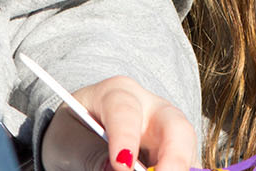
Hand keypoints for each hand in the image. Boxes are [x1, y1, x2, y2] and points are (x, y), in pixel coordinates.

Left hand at [38, 76, 197, 170]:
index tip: (121, 166)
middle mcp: (152, 108)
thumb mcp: (67, 142)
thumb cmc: (72, 132)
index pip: (126, 111)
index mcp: (117, 93)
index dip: (126, 139)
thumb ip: (89, 156)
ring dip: (177, 169)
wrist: (79, 134)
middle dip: (174, 159)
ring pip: (187, 152)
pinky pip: (185, 167)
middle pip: (177, 127)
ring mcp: (168, 132)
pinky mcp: (175, 152)